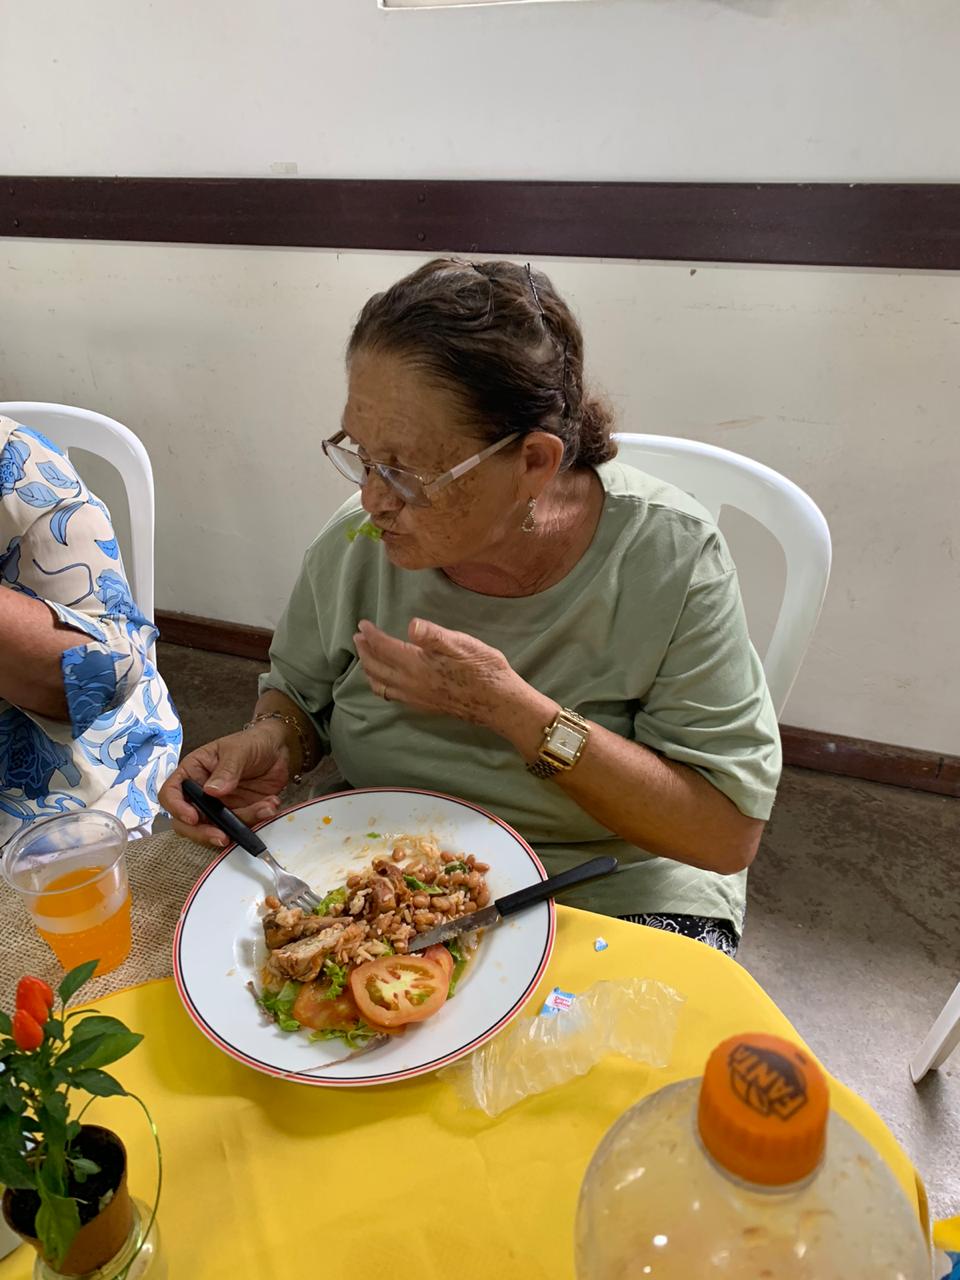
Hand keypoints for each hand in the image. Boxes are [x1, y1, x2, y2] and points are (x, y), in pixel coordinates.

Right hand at [159, 727, 288, 846]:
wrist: (277, 749)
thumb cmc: (251, 742)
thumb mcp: (238, 751)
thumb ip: (226, 770)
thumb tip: (211, 791)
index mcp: (192, 772)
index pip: (170, 793)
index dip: (176, 808)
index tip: (193, 818)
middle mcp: (201, 793)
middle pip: (186, 822)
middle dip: (203, 832)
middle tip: (222, 836)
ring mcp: (219, 807)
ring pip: (216, 828)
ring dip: (240, 825)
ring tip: (265, 807)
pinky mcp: (238, 814)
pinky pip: (242, 827)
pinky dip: (257, 820)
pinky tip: (270, 805)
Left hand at [354, 617, 522, 729]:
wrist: (498, 703)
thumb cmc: (484, 669)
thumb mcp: (463, 644)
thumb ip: (434, 635)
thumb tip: (411, 625)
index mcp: (417, 664)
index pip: (384, 648)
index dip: (371, 635)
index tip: (362, 624)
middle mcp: (411, 683)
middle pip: (376, 667)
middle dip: (364, 651)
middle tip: (358, 638)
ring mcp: (416, 697)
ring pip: (380, 685)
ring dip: (368, 669)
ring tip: (365, 658)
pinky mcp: (423, 705)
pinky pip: (391, 696)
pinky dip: (380, 685)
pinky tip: (385, 681)